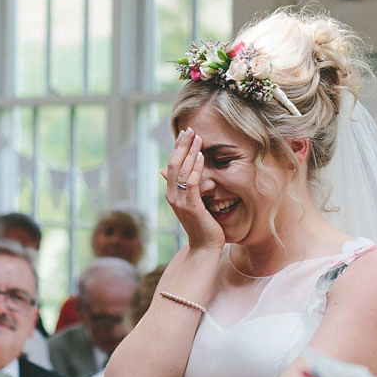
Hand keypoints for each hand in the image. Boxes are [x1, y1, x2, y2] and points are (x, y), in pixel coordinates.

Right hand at [160, 126, 223, 249]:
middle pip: (174, 164)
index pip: (172, 165)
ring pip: (181, 170)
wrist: (204, 248)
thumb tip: (180, 175)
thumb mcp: (193, 204)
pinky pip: (191, 182)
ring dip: (190, 152)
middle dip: (182, 145)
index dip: (178, 148)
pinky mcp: (191, 206)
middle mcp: (172, 195)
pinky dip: (195, 168)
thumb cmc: (201, 226)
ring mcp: (180, 201)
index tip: (186, 133)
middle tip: (190, 129)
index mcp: (171, 193)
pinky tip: (201, 156)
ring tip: (197, 138)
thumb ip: (187, 188)